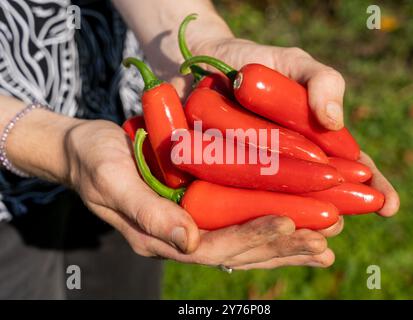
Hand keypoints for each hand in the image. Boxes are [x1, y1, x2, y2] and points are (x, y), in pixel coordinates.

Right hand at [65, 119, 341, 268]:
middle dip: (283, 246)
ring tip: (324, 242)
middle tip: (325, 240)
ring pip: (244, 242)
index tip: (291, 222)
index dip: (254, 235)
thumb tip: (189, 240)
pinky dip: (268, 227)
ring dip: (285, 243)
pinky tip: (297, 224)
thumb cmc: (94, 161)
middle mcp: (181, 238)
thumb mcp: (113, 182)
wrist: (83, 151)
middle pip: (239, 249)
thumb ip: (147, 213)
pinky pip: (237, 224)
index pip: (216, 244)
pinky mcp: (196, 211)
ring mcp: (190, 227)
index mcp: (162, 236)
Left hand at [188, 38, 399, 216]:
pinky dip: (251, 213)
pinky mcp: (225, 177)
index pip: (352, 169)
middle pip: (320, 195)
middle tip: (335, 223)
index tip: (388, 206)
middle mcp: (292, 163)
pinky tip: (259, 224)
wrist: (209, 60)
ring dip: (296, 221)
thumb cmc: (260, 63)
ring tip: (305, 231)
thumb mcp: (296, 65)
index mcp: (317, 142)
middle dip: (333, 212)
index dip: (373, 188)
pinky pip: (240, 199)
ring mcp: (260, 173)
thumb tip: (334, 120)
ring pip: (283, 205)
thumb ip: (323, 82)